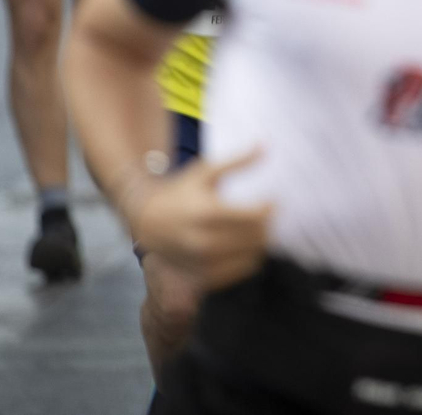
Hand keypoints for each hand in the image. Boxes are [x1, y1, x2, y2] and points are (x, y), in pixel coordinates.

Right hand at [124, 148, 272, 291]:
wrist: (146, 220)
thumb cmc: (180, 190)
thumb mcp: (205, 171)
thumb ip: (237, 161)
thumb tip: (266, 145)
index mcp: (206, 212)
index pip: (255, 216)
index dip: (271, 207)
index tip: (274, 199)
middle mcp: (204, 241)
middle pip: (257, 236)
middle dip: (269, 223)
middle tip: (269, 214)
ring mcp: (204, 262)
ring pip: (254, 254)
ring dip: (263, 240)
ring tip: (259, 227)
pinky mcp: (205, 276)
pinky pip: (244, 269)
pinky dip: (252, 255)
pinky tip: (248, 243)